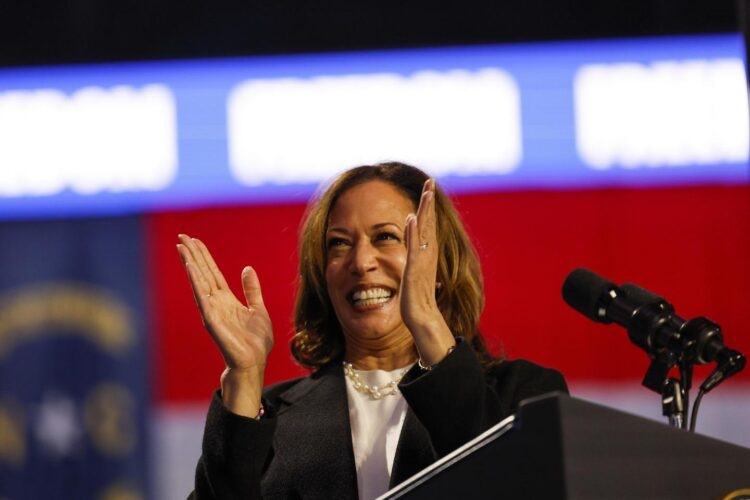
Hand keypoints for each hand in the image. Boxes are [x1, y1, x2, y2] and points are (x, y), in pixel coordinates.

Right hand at [177, 234, 272, 415]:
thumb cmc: (256, 342)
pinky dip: (195, 280)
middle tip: (182, 236)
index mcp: (227, 300)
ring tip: (181, 246)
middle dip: (193, 254)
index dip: (204, 256)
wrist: (254, 363)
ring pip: (198, 281)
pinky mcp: (211, 319)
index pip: (212, 273)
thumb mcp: (258, 309)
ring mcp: (211, 310)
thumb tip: (247, 269)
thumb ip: (252, 290)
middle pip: (202, 273)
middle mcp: (216, 302)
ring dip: (190, 263)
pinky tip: (190, 267)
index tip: (194, 241)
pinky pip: (201, 296)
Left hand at [401, 179, 455, 365]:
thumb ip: (413, 251)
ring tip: (426, 191)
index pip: (429, 224)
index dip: (428, 206)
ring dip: (425, 210)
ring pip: (425, 230)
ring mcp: (422, 261)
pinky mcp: (414, 270)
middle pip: (430, 222)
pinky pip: (414, 248)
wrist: (422, 318)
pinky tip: (411, 218)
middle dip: (429, 201)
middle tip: (430, 180)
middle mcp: (427, 254)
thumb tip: (411, 235)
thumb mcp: (413, 269)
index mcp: (427, 253)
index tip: (428, 188)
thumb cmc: (417, 297)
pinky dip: (413, 232)